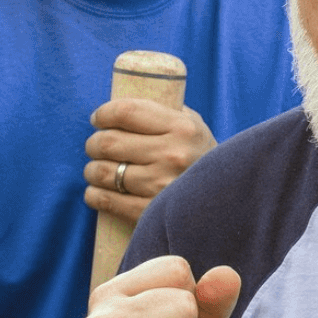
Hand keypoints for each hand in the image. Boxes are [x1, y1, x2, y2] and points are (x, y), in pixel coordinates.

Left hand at [83, 99, 215, 225]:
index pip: (127, 112)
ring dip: (92, 170)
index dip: (104, 113)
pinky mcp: (152, 212)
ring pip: (104, 172)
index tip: (98, 119)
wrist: (225, 202)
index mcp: (182, 128)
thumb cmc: (202, 158)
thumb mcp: (194, 127)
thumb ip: (165, 113)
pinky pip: (108, 200)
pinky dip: (94, 195)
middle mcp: (172, 155)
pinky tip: (96, 192)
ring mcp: (162, 186)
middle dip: (93, 143)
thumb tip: (125, 105)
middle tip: (95, 146)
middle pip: (109, 142)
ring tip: (96, 170)